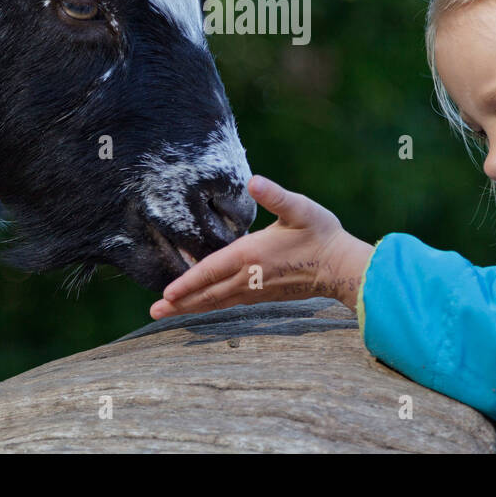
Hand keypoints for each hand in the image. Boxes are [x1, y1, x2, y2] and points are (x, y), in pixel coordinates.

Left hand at [148, 174, 373, 318]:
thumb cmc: (321, 234)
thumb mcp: (299, 208)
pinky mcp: (264, 295)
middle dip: (181, 303)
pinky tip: (203, 306)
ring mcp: (257, 290)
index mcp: (251, 254)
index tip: (166, 294)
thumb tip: (255, 181)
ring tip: (168, 315)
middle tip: (154, 312)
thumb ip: (275, 195)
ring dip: (192, 308)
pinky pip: (230, 304)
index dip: (188, 282)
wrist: (341, 266)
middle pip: (208, 293)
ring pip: (217, 302)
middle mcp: (250, 277)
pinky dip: (211, 306)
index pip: (211, 271)